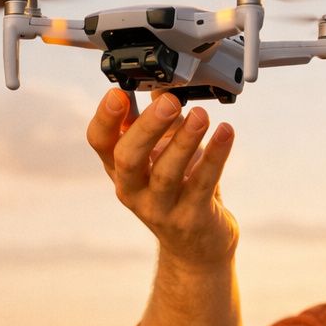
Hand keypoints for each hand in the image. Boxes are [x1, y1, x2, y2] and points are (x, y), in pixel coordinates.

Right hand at [86, 88, 238, 268]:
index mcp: (121, 169)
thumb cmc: (177, 192)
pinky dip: (215, 155)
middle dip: (147, 127)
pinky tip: (225, 132)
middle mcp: (134, 190)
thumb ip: (159, 120)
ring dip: (184, 141)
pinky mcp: (191, 218)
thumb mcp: (160, 154)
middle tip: (169, 102)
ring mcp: (161, 208)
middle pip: (127, 158)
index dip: (105, 118)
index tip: (118, 92)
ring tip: (201, 115)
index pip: (100, 142)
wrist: (196, 247)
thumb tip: (164, 78)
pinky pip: (203, 183)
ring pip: (166, 173)